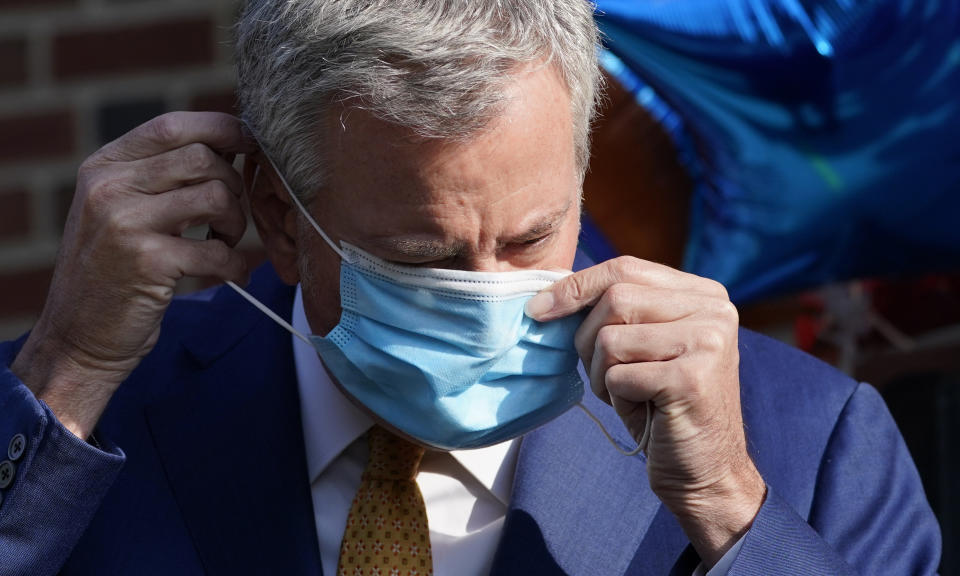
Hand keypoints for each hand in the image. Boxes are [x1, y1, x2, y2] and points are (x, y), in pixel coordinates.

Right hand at [11, 112, 253, 439]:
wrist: (78, 337)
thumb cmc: (114, 271)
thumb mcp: (120, 209)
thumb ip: (160, 175)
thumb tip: (228, 143)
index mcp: (104, 166)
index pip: (173, 126)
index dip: (222, 129)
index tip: (249, 145)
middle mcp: (108, 186)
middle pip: (203, 157)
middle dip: (233, 185)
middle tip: (229, 217)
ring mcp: (124, 222)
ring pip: (216, 196)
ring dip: (236, 223)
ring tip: (226, 242)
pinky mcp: (147, 262)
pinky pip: (218, 250)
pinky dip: (235, 264)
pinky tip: (232, 274)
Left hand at [525, 256, 765, 566]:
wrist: (706, 472)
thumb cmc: (663, 408)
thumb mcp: (643, 347)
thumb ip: (617, 311)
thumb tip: (548, 293)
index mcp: (704, 293)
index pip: (625, 267)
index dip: (576, 286)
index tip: (538, 309)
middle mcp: (715, 309)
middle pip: (615, 298)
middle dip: (588, 340)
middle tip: (603, 376)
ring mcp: (708, 342)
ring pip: (611, 338)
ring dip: (602, 375)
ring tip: (629, 395)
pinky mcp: (693, 378)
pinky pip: (619, 376)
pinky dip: (617, 398)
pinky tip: (645, 412)